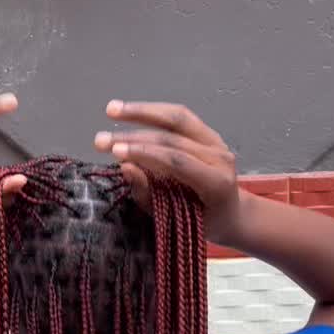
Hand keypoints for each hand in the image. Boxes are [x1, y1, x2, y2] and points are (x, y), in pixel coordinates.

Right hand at [94, 100, 241, 244]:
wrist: (232, 214)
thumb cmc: (204, 224)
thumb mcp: (175, 222)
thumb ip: (151, 196)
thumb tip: (126, 168)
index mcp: (216, 183)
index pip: (178, 161)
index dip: (145, 154)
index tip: (115, 152)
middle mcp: (220, 157)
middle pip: (173, 138)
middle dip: (134, 136)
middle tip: (100, 140)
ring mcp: (216, 141)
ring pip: (177, 117)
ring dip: (142, 112)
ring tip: (112, 110)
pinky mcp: (208, 133)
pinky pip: (180, 117)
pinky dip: (154, 112)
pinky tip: (131, 111)